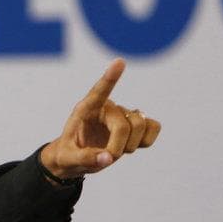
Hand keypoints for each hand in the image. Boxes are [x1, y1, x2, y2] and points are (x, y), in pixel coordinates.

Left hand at [40, 58, 161, 179]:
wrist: (76, 158)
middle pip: (124, 124)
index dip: (110, 78)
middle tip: (106, 158)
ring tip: (114, 151)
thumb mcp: (68, 159)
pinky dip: (147, 141)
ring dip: (131, 145)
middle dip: (118, 147)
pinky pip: (154, 127)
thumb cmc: (68, 154)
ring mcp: (122, 114)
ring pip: (141, 125)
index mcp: (85, 110)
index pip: (99, 92)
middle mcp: (106, 107)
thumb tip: (108, 158)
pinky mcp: (135, 124)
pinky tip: (131, 145)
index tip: (119, 62)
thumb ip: (85, 159)